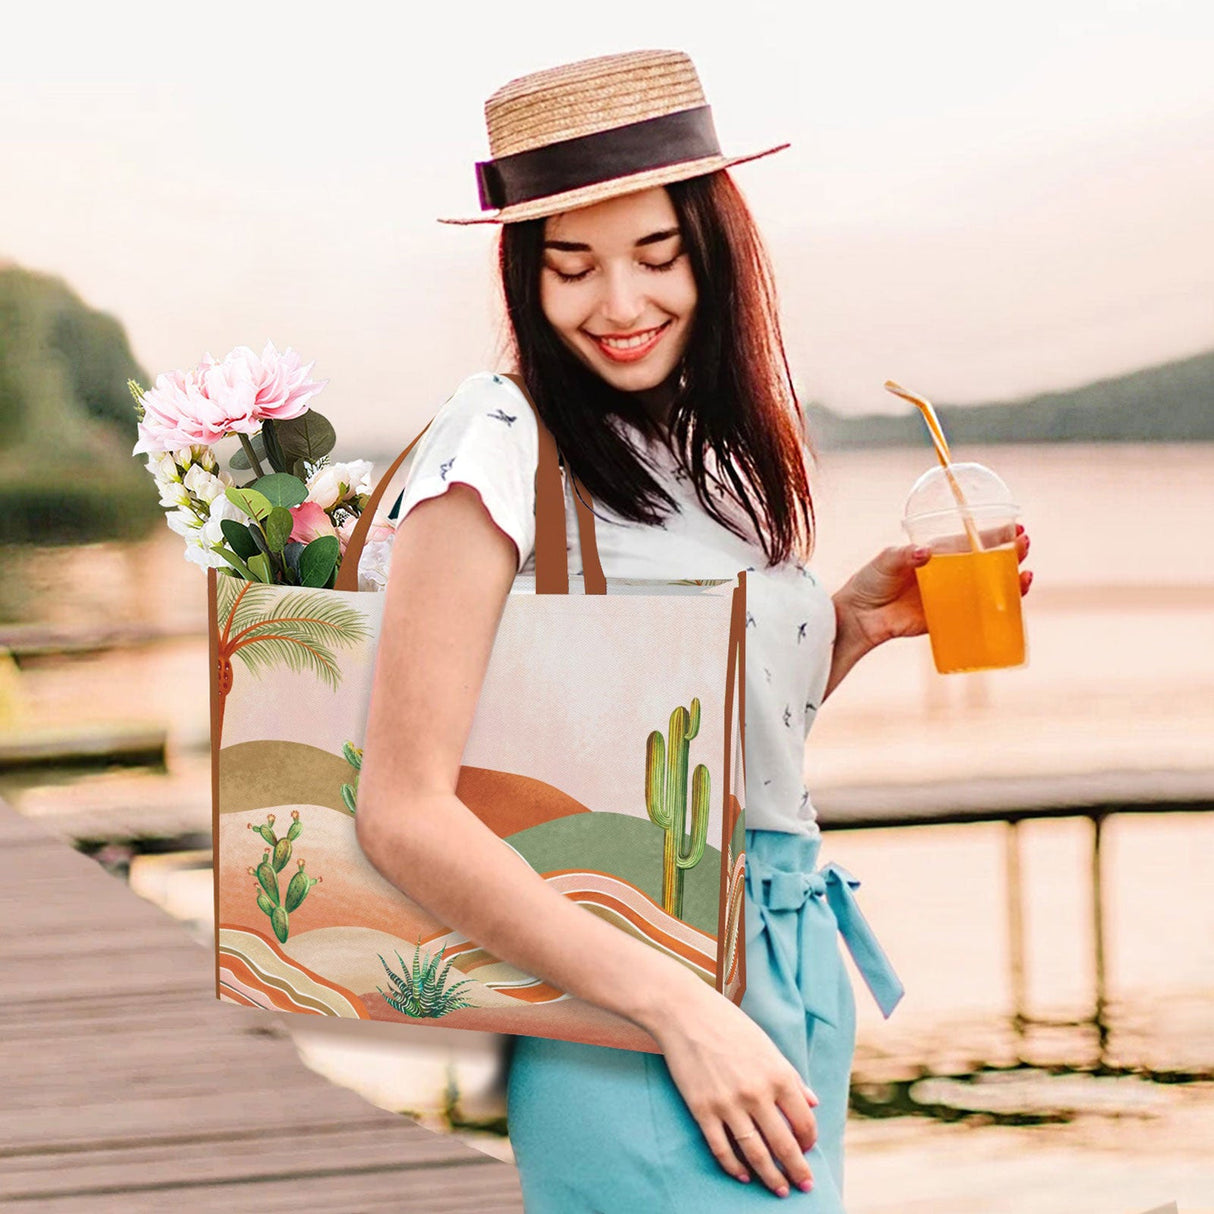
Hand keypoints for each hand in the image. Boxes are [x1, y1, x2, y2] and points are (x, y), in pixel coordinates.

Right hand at [646, 980, 819, 1196]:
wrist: (685, 1012)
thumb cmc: (729, 1025)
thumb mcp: (767, 1045)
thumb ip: (791, 1076)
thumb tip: (812, 1102)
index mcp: (778, 1074)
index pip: (804, 1121)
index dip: (809, 1141)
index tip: (808, 1150)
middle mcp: (757, 1093)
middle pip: (783, 1145)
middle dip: (797, 1170)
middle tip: (804, 1186)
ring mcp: (729, 1104)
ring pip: (755, 1154)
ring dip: (771, 1177)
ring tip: (780, 1189)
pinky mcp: (703, 1110)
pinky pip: (722, 1149)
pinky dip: (734, 1168)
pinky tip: (743, 1175)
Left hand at [839, 524, 1032, 649]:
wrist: (858, 616)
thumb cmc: (870, 582)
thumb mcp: (886, 561)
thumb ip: (904, 556)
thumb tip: (925, 553)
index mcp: (937, 554)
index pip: (972, 542)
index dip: (995, 535)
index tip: (1018, 527)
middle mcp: (948, 574)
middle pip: (987, 562)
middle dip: (1011, 554)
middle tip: (1025, 545)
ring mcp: (950, 598)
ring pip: (988, 589)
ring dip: (1011, 582)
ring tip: (1026, 575)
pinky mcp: (947, 620)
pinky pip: (976, 616)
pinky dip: (996, 612)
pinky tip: (1011, 606)